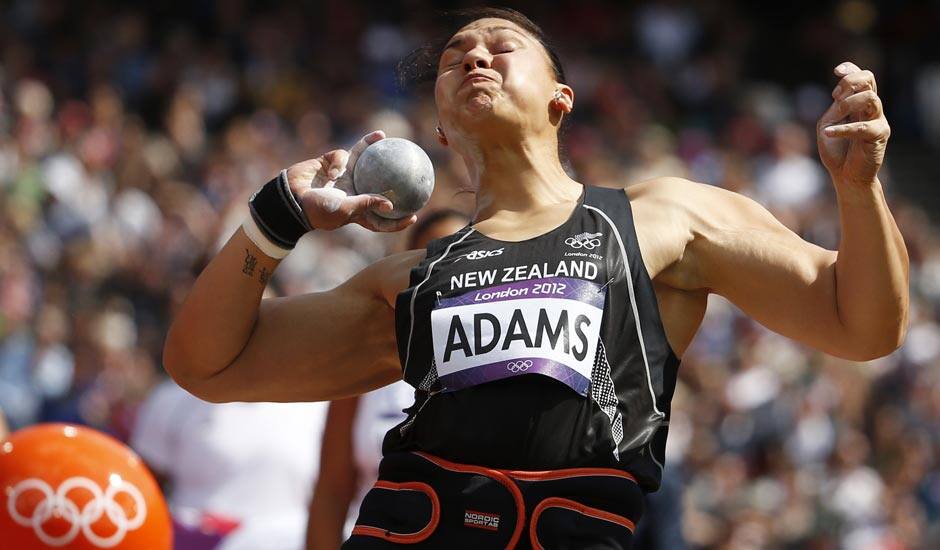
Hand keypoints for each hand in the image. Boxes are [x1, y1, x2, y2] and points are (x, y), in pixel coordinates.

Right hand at [284, 130, 418, 231]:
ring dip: (368, 147)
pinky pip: (341, 156)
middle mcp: (352, 191)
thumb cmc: (318, 210)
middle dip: (389, 172)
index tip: (414, 216)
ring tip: (381, 135)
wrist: (290, 198)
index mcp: (356, 209)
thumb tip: (391, 205)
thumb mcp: (345, 210)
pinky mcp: (328, 163)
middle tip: (406, 163)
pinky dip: (338, 161)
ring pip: (360, 159)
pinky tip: (334, 170)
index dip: (397, 220)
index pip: (381, 217)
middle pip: (375, 181)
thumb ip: (367, 204)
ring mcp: (341, 176)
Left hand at [816, 62, 890, 186]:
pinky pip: (863, 126)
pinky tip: (828, 133)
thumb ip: (833, 109)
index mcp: (857, 104)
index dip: (851, 69)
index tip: (837, 71)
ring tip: (834, 116)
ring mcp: (877, 120)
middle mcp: (870, 109)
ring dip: (848, 103)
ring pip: (870, 97)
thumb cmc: (836, 151)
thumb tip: (842, 97)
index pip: (861, 77)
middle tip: (835, 96)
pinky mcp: (879, 135)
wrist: (846, 176)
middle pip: (869, 79)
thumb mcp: (826, 125)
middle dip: (850, 81)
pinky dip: (843, 128)